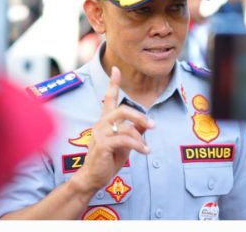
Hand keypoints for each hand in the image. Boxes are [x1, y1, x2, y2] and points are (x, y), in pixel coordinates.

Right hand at [72, 67, 153, 194]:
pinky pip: (124, 139)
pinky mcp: (103, 144)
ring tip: (148, 147)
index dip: (113, 83)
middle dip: (139, 115)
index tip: (116, 69)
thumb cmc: (106, 160)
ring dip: (140, 135)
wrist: (92, 176)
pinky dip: (138, 145)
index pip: (108, 98)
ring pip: (124, 125)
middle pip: (121, 109)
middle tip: (153, 125)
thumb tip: (144, 125)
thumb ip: (131, 134)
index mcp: (104, 121)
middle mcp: (101, 123)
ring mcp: (100, 133)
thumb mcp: (123, 146)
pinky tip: (145, 151)